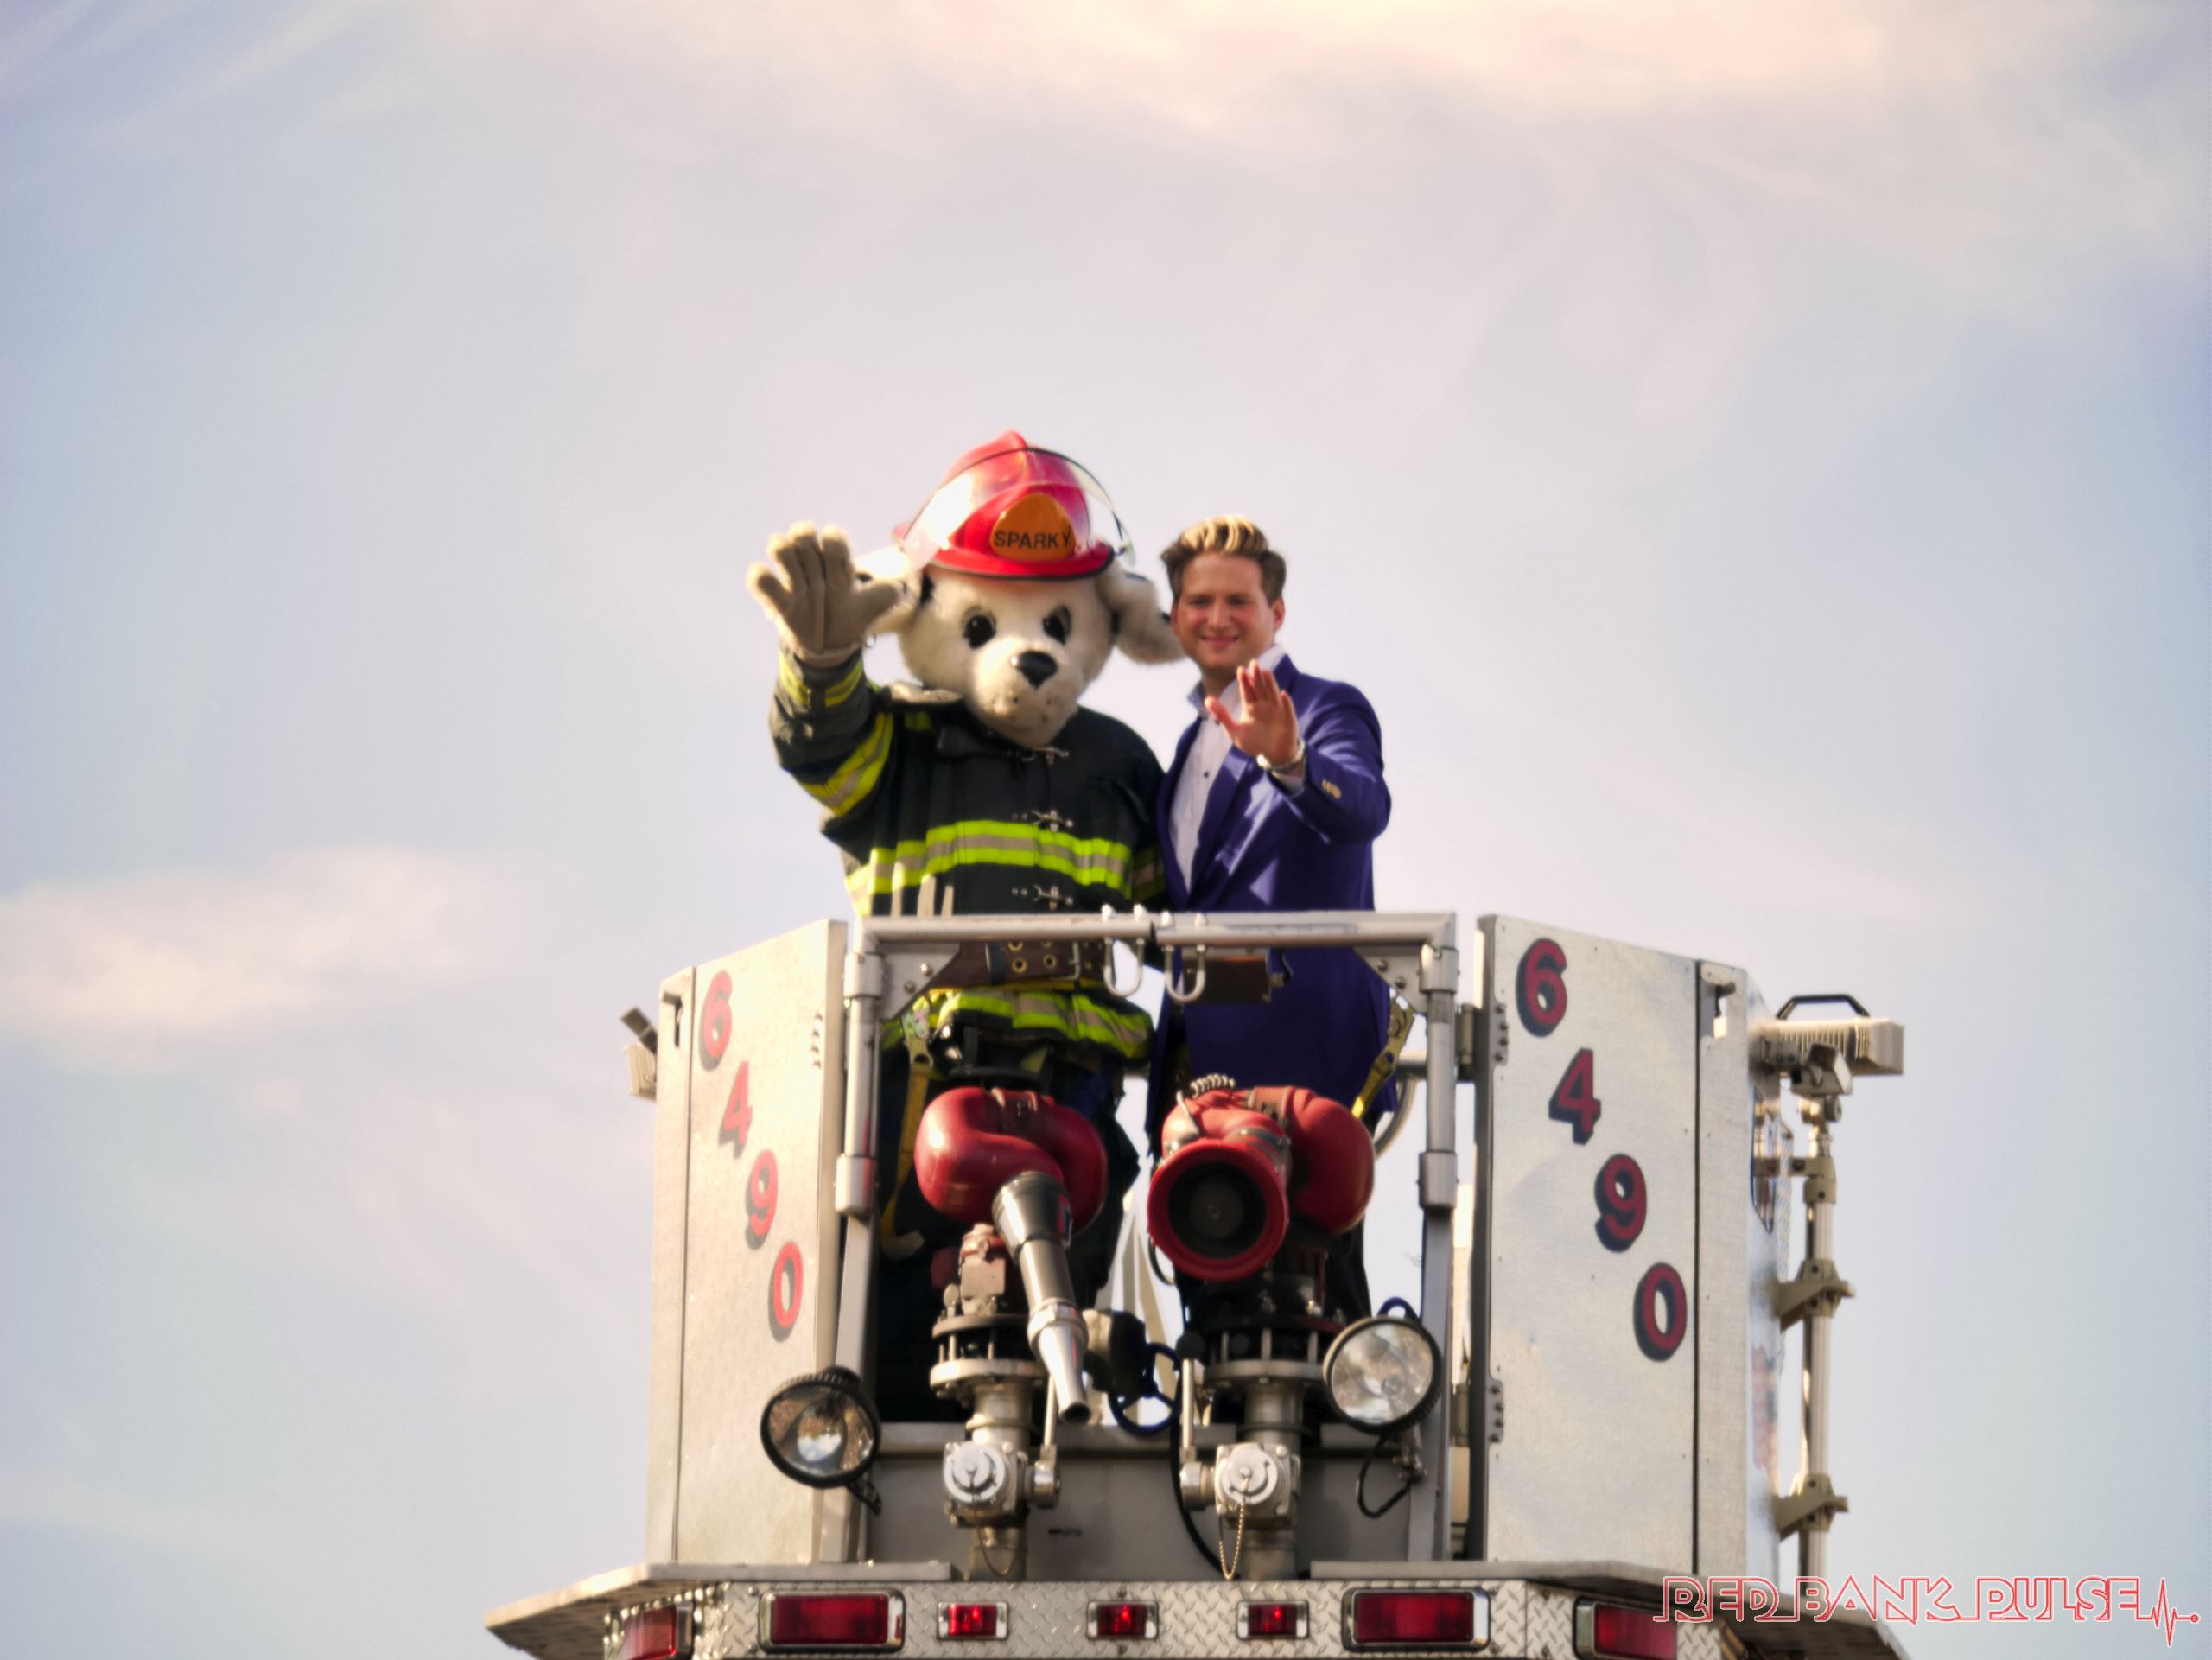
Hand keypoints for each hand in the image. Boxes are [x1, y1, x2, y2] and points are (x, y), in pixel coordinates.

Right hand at [747, 522, 899, 665]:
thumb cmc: (850, 614)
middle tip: (813, 564)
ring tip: (790, 567)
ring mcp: (794, 581)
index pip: (833, 540)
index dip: (834, 542)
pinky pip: (762, 583)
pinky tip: (762, 576)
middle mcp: (813, 564)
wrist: (830, 643)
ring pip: (782, 551)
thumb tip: (900, 586)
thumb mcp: (872, 605)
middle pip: (805, 538)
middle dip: (808, 545)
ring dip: (784, 553)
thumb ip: (886, 594)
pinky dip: (760, 578)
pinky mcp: (778, 601)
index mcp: (837, 562)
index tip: (837, 554)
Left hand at [1206, 664, 1300, 770]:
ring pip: (1273, 694)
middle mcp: (1264, 705)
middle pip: (1260, 687)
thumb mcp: (1234, 731)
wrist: (1273, 754)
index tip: (1240, 669)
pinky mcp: (1288, 717)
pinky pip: (1287, 708)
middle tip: (1253, 663)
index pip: (1247, 690)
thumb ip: (1222, 715)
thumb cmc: (1254, 743)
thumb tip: (1207, 699)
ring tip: (1266, 672)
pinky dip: (1285, 702)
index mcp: (1250, 706)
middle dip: (1257, 676)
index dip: (1244, 680)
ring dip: (1270, 684)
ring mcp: (1277, 709)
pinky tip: (1283, 694)